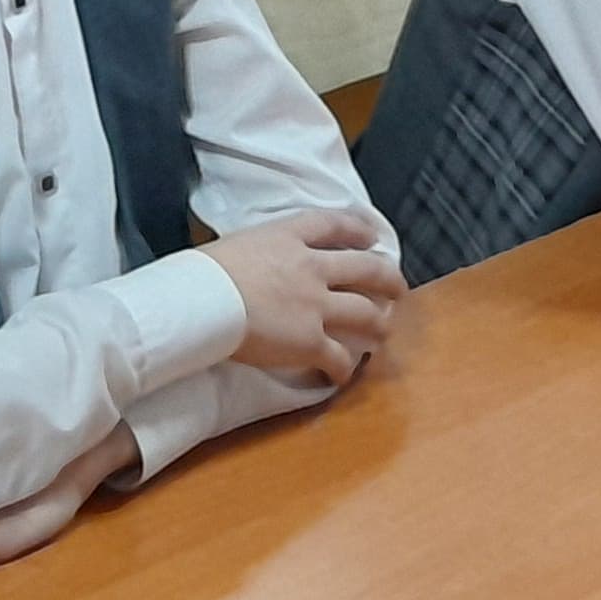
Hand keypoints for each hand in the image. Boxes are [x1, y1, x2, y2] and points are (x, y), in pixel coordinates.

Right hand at [207, 209, 401, 385]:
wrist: (203, 300)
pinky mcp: (310, 341)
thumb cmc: (205, 271)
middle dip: (388, 280)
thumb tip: (256, 264)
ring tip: (383, 333)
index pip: (334, 224)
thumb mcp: (239, 243)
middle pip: (366, 269)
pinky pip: (339, 358)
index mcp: (289, 236)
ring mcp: (315, 305)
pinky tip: (343, 374)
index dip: (358, 229)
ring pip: (366, 314)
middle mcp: (312, 267)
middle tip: (397, 289)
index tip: (371, 236)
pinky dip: (344, 368)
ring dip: (379, 325)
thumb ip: (260, 251)